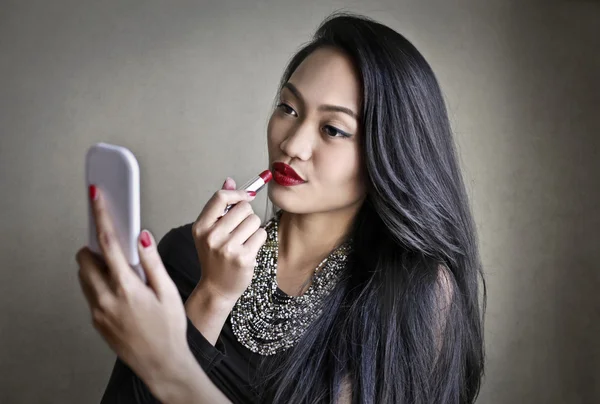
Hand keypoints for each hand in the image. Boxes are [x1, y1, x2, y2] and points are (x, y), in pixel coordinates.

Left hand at [76, 185, 191, 396]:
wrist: (161, 363)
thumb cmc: (170, 329)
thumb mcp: (168, 292)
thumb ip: (152, 262)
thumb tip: (142, 236)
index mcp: (126, 288)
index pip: (107, 243)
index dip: (101, 216)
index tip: (96, 197)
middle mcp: (106, 299)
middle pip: (86, 258)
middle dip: (95, 246)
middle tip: (114, 245)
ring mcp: (98, 311)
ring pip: (84, 276)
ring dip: (97, 265)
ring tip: (122, 270)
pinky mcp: (96, 321)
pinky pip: (89, 292)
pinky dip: (99, 282)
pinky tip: (121, 288)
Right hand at [191, 177, 267, 304]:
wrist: (216, 288)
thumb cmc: (215, 257)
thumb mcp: (210, 231)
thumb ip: (219, 206)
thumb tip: (230, 181)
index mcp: (201, 227)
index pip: (221, 197)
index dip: (238, 194)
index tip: (247, 197)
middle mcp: (212, 236)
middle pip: (243, 208)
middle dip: (247, 215)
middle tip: (240, 229)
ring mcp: (227, 248)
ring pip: (254, 220)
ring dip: (253, 228)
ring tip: (243, 241)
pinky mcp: (243, 257)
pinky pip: (261, 235)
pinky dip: (258, 240)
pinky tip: (249, 249)